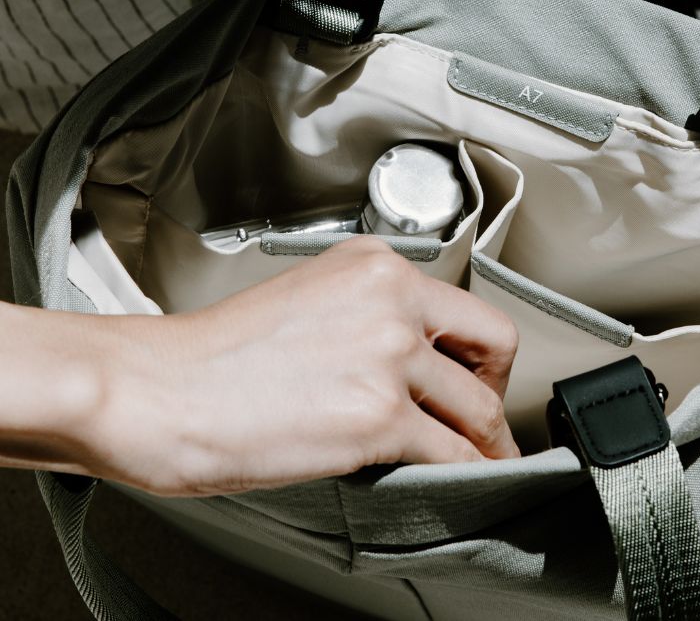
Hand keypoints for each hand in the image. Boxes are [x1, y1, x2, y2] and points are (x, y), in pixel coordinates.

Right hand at [50, 237, 519, 495]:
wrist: (157, 391)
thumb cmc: (212, 357)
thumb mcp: (308, 303)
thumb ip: (369, 319)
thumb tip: (411, 363)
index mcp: (373, 266)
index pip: (465, 307)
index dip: (479, 354)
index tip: (477, 377)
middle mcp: (391, 300)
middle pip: (492, 348)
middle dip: (495, 392)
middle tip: (485, 420)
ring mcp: (388, 356)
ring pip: (479, 408)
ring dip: (487, 442)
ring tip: (484, 462)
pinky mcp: (378, 417)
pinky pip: (454, 452)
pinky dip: (468, 472)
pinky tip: (463, 481)